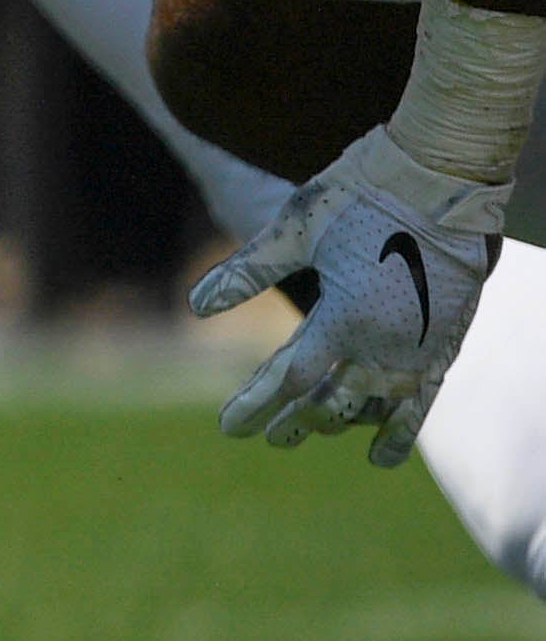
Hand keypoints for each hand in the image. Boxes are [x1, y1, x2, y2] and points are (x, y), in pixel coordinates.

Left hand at [194, 124, 510, 463]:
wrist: (440, 182)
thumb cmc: (359, 198)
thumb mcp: (293, 231)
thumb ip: (246, 273)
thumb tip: (196, 307)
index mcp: (344, 318)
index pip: (291, 378)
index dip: (257, 405)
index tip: (230, 428)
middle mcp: (384, 345)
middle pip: (329, 401)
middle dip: (294, 420)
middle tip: (266, 435)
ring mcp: (419, 351)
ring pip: (371, 408)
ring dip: (337, 424)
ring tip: (308, 431)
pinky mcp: (444, 346)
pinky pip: (421, 404)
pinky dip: (399, 432)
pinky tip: (379, 457)